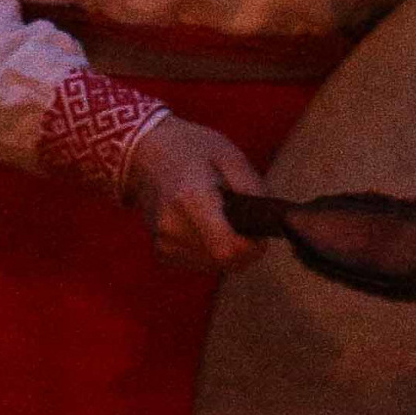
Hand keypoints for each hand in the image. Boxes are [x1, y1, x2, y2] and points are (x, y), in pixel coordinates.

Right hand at [119, 115, 268, 272]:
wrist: (145, 153)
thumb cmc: (191, 148)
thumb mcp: (229, 155)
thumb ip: (252, 188)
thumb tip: (270, 222)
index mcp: (191, 198)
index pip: (228, 249)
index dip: (252, 247)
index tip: (259, 231)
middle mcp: (173, 226)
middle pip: (225, 261)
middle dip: (244, 248)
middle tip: (244, 221)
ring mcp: (163, 242)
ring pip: (215, 266)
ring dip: (227, 250)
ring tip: (222, 219)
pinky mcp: (161, 252)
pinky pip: (200, 264)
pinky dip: (211, 251)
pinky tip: (206, 226)